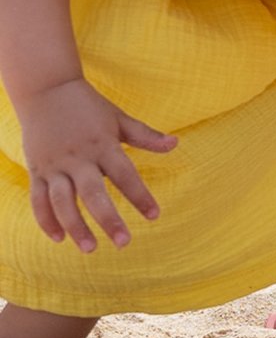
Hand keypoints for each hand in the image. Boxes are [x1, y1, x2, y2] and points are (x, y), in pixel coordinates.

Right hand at [17, 78, 177, 250]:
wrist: (45, 89)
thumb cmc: (89, 106)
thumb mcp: (119, 119)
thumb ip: (146, 136)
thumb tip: (176, 143)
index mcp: (102, 145)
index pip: (125, 175)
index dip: (139, 196)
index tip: (154, 216)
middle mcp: (78, 158)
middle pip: (92, 193)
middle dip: (107, 219)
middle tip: (124, 243)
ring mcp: (54, 165)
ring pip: (62, 200)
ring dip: (75, 225)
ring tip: (90, 248)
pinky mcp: (37, 169)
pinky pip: (38, 198)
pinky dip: (45, 219)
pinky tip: (59, 239)